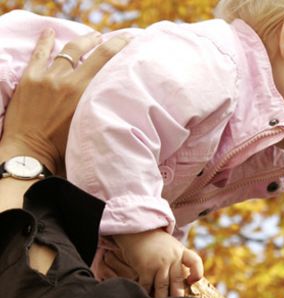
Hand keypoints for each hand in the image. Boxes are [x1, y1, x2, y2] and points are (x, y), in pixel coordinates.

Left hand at [0, 28, 130, 173]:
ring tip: (93, 37)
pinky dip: (46, 41)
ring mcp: (47, 78)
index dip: (120, 46)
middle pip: (92, 51)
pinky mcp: (30, 79)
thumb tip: (119, 98)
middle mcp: (67, 81)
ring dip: (83, 42)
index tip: (131, 41)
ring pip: (68, 51)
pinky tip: (51, 32)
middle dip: (108, 41)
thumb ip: (102, 107)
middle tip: (119, 38)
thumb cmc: (64, 149)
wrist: (29, 154)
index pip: (107, 60)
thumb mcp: (90, 125)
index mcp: (85, 93)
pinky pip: (39, 54)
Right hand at [113, 229, 203, 297]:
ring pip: (163, 286)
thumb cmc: (155, 243)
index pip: (195, 261)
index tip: (192, 281)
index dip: (197, 272)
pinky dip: (147, 293)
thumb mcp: (171, 247)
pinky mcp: (145, 267)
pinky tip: (147, 297)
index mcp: (181, 252)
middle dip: (178, 295)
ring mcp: (159, 262)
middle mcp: (172, 257)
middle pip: (178, 280)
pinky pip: (147, 285)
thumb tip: (184, 282)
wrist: (137, 231)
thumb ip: (178, 261)